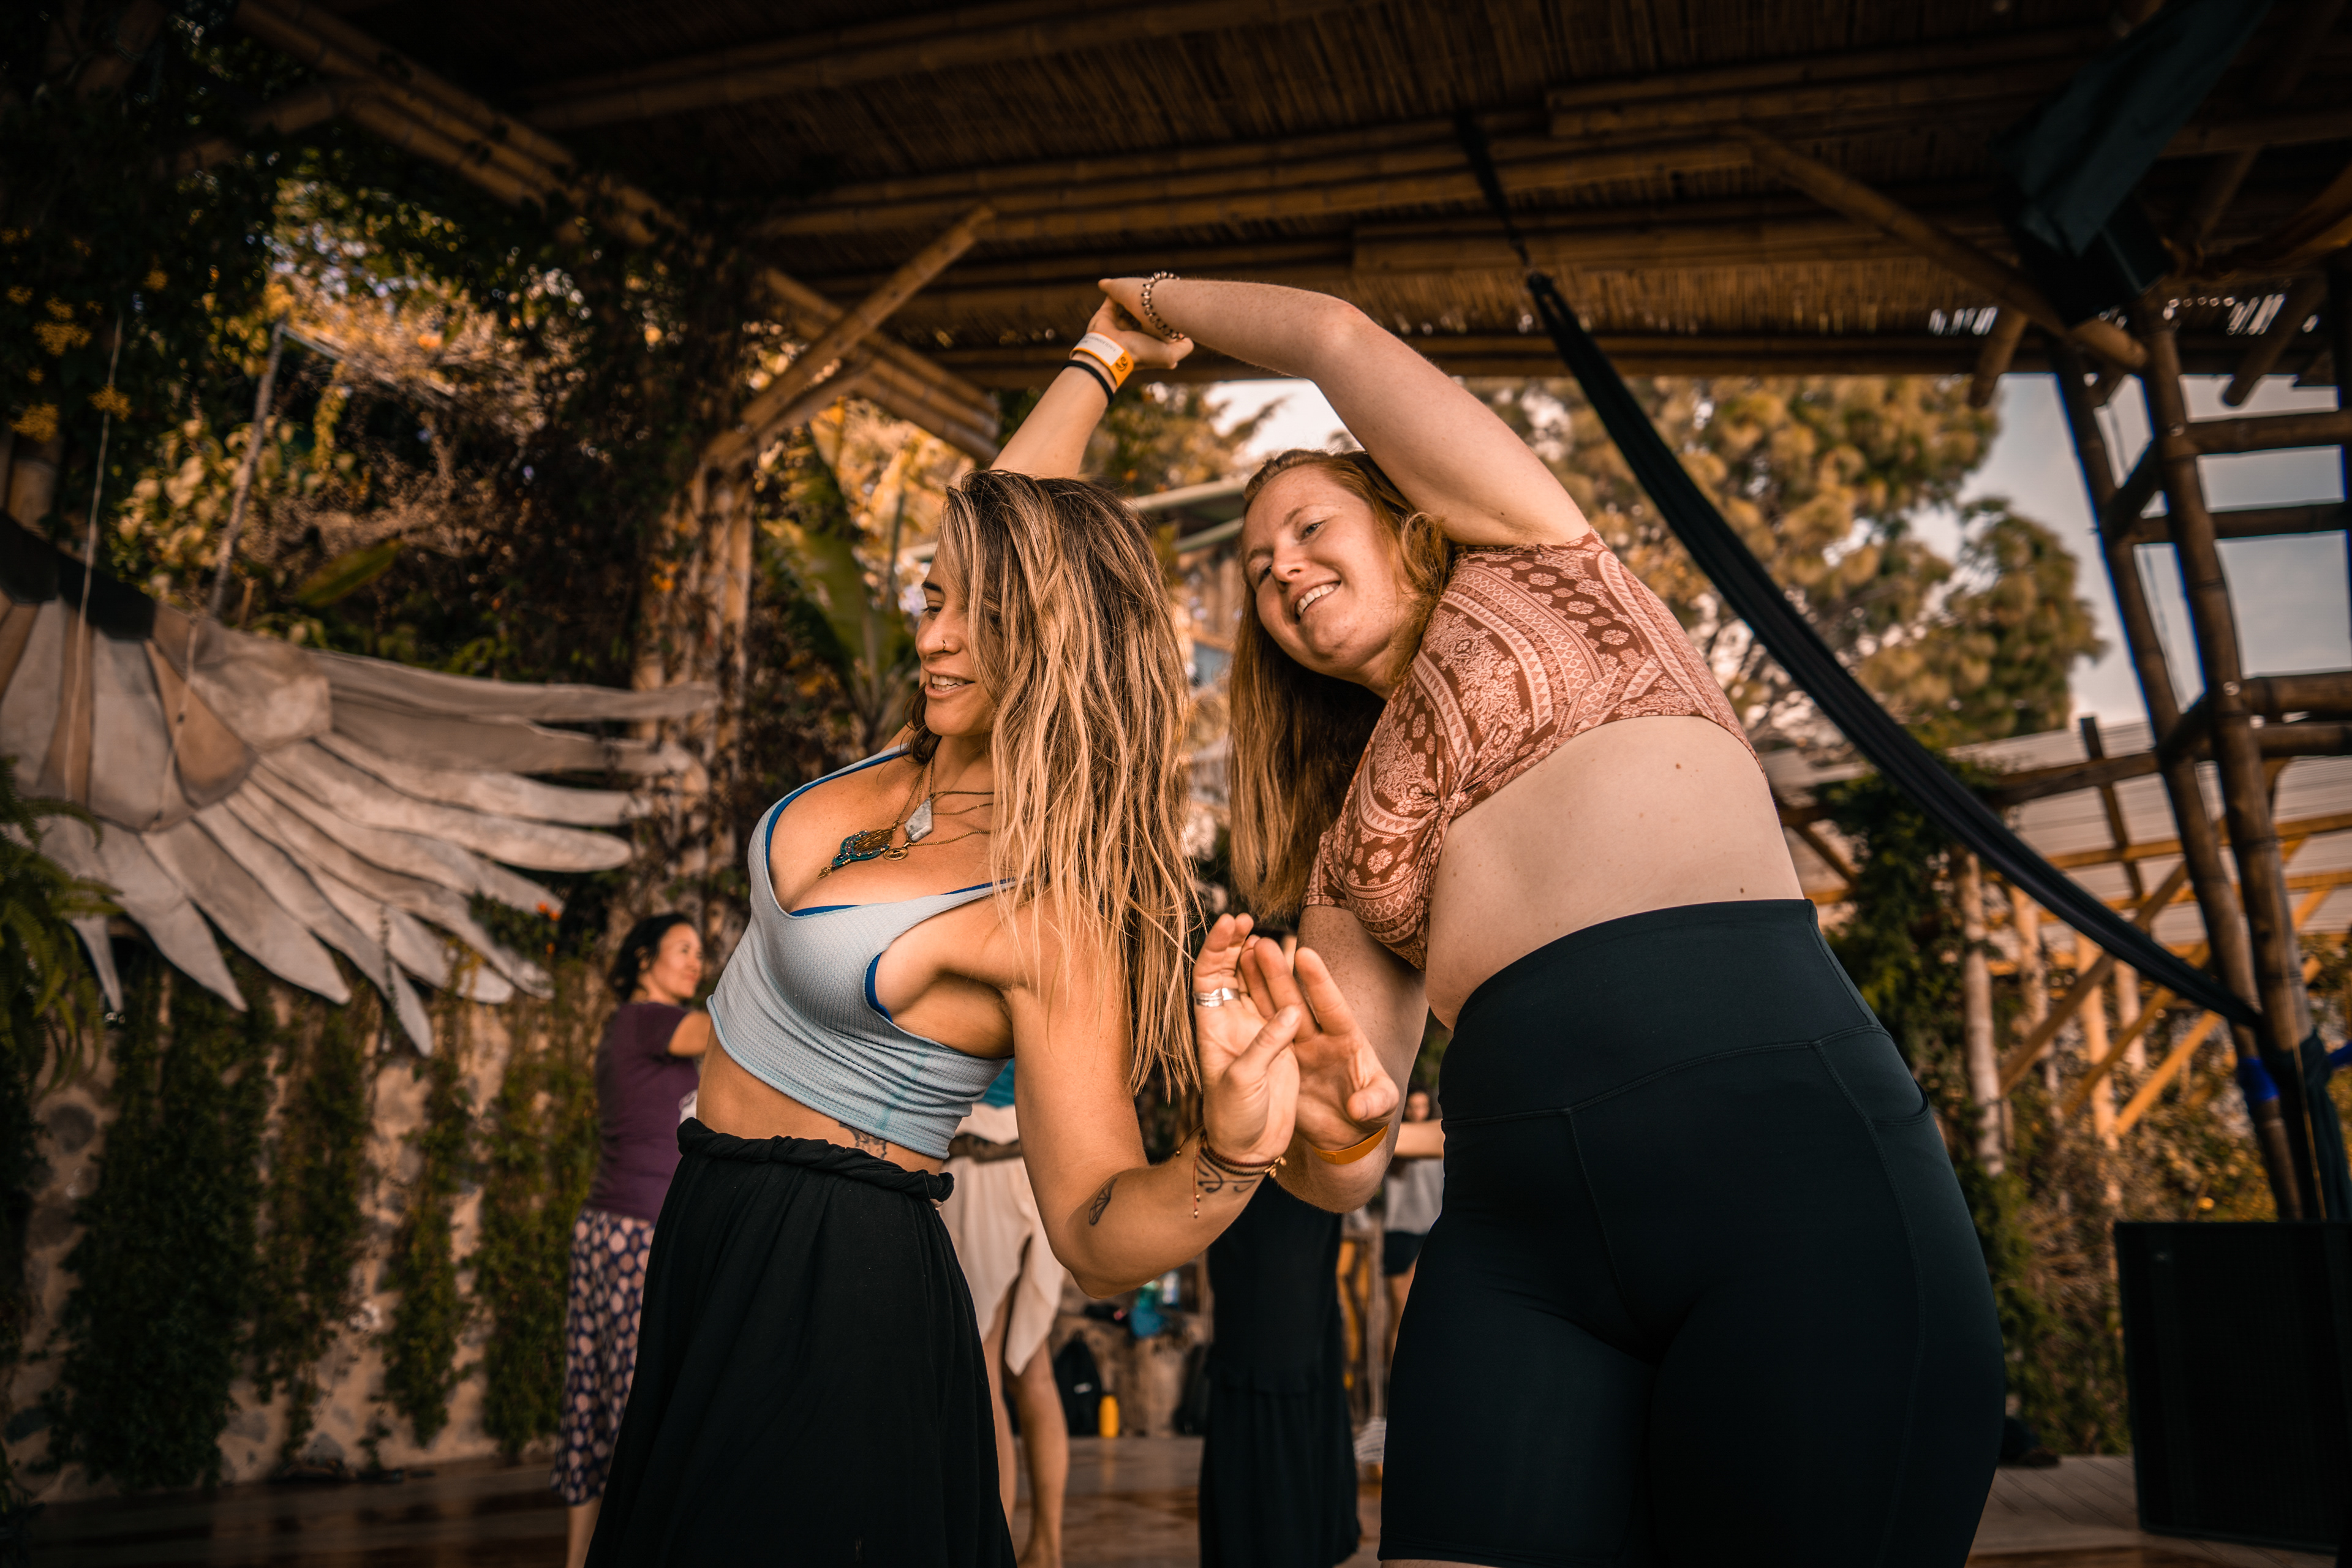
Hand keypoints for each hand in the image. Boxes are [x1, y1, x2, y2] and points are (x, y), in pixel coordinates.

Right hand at [1083, 296, 1188, 370]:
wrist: (1113, 352)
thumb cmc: (1141, 352)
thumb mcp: (1170, 355)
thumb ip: (1183, 348)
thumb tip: (1188, 337)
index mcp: (1146, 340)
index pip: (1156, 324)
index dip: (1162, 315)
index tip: (1167, 305)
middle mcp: (1133, 332)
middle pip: (1142, 313)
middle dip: (1146, 304)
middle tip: (1153, 294)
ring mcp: (1119, 323)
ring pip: (1127, 305)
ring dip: (1132, 297)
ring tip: (1140, 289)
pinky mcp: (1106, 315)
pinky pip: (1111, 300)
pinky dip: (1115, 293)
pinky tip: (1126, 286)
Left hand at [1191, 914, 1301, 1165]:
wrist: (1250, 1147)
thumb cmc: (1234, 1118)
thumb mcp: (1244, 1082)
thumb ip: (1265, 1046)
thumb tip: (1291, 1013)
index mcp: (1212, 1028)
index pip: (1207, 977)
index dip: (1215, 948)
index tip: (1229, 924)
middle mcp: (1231, 1023)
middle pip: (1227, 973)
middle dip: (1234, 944)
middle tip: (1247, 919)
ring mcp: (1254, 1030)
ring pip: (1252, 983)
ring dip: (1256, 958)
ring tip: (1265, 934)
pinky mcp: (1278, 1041)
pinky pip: (1279, 1003)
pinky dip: (1282, 982)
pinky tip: (1290, 964)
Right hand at [1193, 915, 1397, 1155]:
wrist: (1345, 1136)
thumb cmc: (1370, 1115)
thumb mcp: (1380, 1108)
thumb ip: (1374, 1103)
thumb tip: (1358, 1107)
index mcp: (1348, 1040)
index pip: (1333, 1006)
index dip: (1319, 982)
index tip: (1304, 954)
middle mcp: (1320, 1037)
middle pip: (1297, 1001)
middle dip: (1279, 973)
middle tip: (1262, 943)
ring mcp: (1298, 1047)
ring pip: (1274, 1010)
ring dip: (1258, 984)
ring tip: (1242, 953)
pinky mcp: (1280, 1061)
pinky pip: (1262, 1031)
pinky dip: (1250, 1010)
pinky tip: (1234, 987)